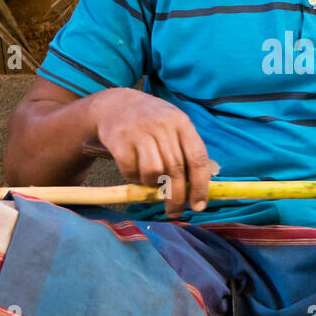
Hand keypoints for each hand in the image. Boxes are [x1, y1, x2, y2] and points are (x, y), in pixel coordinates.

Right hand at [92, 88, 214, 218]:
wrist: (114, 104)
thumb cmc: (150, 122)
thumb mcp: (172, 127)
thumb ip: (186, 152)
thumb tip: (198, 190)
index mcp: (182, 123)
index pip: (197, 158)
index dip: (200, 185)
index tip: (199, 205)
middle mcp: (163, 125)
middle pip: (176, 169)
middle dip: (177, 196)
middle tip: (174, 211)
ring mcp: (140, 131)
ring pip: (154, 172)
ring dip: (153, 184)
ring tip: (150, 181)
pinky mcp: (120, 140)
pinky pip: (131, 171)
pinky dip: (133, 178)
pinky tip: (134, 172)